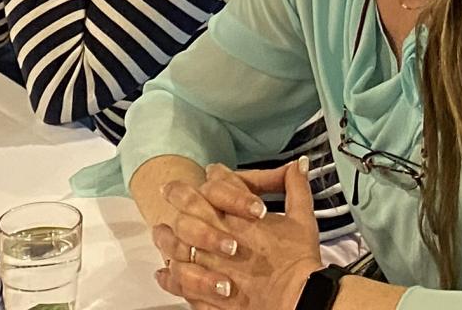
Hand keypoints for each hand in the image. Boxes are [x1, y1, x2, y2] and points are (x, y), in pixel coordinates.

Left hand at [155, 161, 324, 309]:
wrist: (296, 300)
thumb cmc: (298, 262)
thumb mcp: (302, 220)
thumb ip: (296, 188)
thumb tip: (299, 165)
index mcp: (240, 215)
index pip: (221, 182)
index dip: (215, 174)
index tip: (210, 173)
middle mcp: (219, 235)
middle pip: (189, 207)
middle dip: (178, 194)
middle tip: (168, 190)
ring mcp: (209, 264)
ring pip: (177, 245)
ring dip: (166, 237)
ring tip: (159, 232)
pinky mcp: (206, 292)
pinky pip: (179, 282)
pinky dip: (169, 277)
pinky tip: (164, 272)